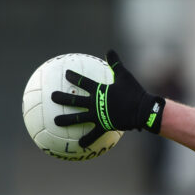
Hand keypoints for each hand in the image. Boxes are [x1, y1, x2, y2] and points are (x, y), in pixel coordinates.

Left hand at [51, 50, 165, 147]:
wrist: (143, 110)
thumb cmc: (134, 92)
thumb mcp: (125, 76)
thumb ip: (116, 64)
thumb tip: (110, 50)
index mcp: (100, 90)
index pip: (84, 82)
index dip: (74, 77)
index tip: (66, 74)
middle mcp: (96, 103)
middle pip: (75, 100)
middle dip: (62, 98)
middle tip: (52, 97)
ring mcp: (99, 115)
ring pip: (79, 118)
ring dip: (66, 120)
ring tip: (55, 122)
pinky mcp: (104, 125)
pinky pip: (94, 134)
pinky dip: (87, 139)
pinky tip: (79, 144)